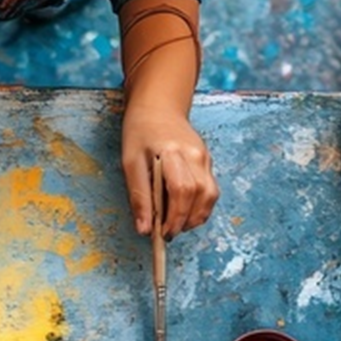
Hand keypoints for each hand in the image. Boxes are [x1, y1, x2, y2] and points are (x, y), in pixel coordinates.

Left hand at [121, 106, 218, 236]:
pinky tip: (184, 213)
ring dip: (195, 217)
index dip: (175, 216)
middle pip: (199, 195)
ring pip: (210, 196)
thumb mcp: (130, 163)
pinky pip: (210, 191)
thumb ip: (139, 197)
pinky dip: (200, 208)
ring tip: (176, 225)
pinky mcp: (208, 162)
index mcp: (172, 152)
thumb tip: (144, 229)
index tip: (163, 232)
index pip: (182, 190)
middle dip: (184, 220)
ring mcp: (204, 158)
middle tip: (167, 233)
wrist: (158, 108)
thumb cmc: (140, 133)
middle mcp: (194, 154)